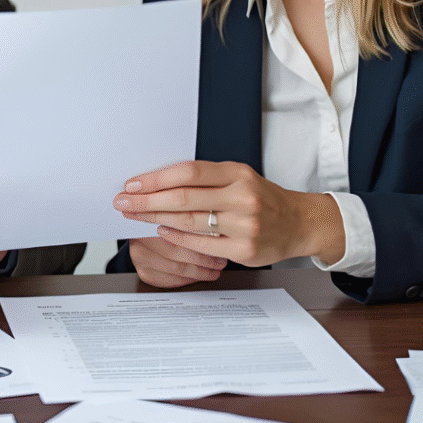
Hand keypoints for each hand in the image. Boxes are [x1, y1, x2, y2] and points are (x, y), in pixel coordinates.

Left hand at [113, 160, 344, 284]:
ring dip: (155, 219)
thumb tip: (158, 182)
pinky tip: (161, 232)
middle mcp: (242, 197)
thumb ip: (205, 179)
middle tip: (122, 201)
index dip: (157, 178)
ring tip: (134, 216)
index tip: (133, 183)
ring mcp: (244, 225)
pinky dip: (177, 238)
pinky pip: (202, 245)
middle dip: (147, 201)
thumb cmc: (261, 197)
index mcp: (237, 173)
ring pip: (189, 222)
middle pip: (183, 198)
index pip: (189, 172)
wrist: (300, 222)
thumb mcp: (239, 177)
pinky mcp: (244, 250)